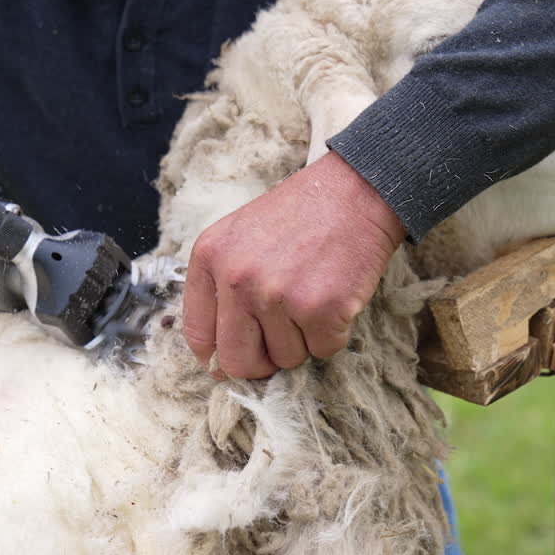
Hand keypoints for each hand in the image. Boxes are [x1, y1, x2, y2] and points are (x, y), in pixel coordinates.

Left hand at [183, 151, 404, 378]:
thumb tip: (218, 356)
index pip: (199, 334)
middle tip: (280, 344)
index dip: (219, 357)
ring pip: (287, 359)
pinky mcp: (321, 310)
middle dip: (262, 363)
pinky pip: (324, 350)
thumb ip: (223, 286)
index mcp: (210, 258)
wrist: (355, 191)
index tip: (233, 362)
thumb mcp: (240, 236)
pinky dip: (334, 333)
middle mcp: (238, 280)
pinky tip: (335, 297)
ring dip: (304, 340)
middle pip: (239, 362)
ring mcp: (279, 296)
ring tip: (313, 298)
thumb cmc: (300, 215)